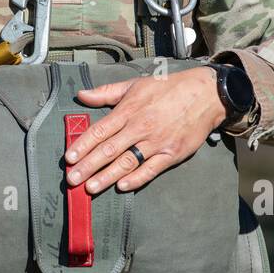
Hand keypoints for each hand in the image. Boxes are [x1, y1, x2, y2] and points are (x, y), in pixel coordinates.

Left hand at [66, 67, 226, 193]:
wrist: (205, 94)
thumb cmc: (167, 88)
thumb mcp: (135, 85)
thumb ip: (106, 93)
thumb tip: (81, 95)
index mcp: (129, 110)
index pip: (100, 130)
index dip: (82, 145)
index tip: (68, 158)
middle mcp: (140, 127)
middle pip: (109, 150)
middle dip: (88, 166)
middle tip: (72, 179)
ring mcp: (156, 142)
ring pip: (127, 162)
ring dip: (107, 176)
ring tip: (90, 187)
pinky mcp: (172, 154)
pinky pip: (151, 169)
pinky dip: (136, 179)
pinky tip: (122, 187)